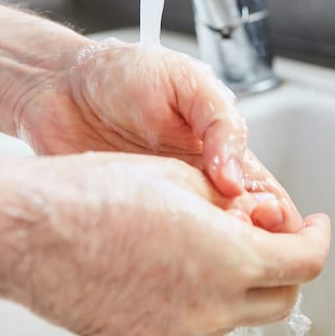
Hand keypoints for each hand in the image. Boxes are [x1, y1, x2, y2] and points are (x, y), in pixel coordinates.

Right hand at [5, 152, 330, 335]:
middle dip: (287, 267)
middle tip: (274, 239)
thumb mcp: (182, 179)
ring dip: (241, 284)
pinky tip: (171, 268)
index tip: (315, 228)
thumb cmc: (96, 195)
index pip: (305, 261)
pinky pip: (192, 324)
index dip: (318, 239)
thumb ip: (232, 204)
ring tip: (209, 245)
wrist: (29, 231)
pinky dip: (200, 300)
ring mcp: (177, 332)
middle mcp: (212, 306)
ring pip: (236, 315)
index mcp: (232, 258)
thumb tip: (255, 215)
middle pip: (281, 299)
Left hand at [15, 40, 302, 231]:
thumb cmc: (121, 73)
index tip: (267, 222)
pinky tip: (169, 257)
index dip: (279, 217)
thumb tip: (236, 177)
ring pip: (206, 249)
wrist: (55, 86)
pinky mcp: (133, 222)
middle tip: (236, 240)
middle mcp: (200, 185)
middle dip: (251, 244)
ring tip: (205, 251)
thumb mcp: (186, 83)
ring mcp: (166, 207)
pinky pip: (160, 251)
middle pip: (244, 232)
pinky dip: (171, 261)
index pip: (268, 197)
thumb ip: (219, 123)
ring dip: (213, 256)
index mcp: (223, 151)